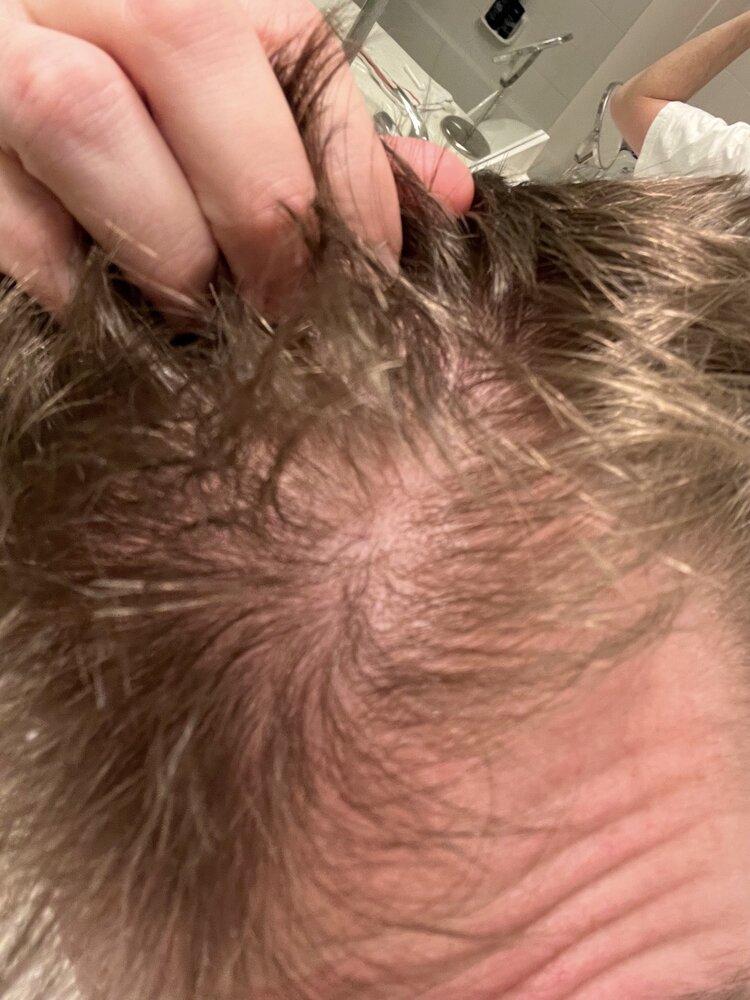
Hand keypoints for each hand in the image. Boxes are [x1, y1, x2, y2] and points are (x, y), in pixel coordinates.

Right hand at [0, 0, 472, 312]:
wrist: (8, 69)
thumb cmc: (127, 93)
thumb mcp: (233, 94)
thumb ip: (325, 136)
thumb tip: (443, 193)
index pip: (290, 42)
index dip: (347, 174)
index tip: (369, 267)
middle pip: (184, 39)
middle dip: (261, 205)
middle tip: (286, 304)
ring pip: (80, 112)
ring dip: (164, 242)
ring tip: (199, 309)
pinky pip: (8, 214)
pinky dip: (69, 279)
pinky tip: (112, 303)